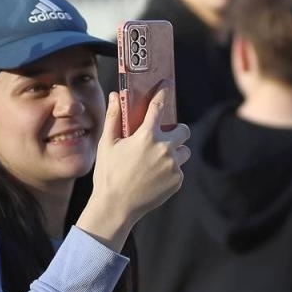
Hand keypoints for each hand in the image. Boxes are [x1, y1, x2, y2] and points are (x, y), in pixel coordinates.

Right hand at [76, 85, 190, 250]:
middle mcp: (164, 149)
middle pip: (183, 130)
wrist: (116, 207)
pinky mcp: (178, 181)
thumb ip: (114, 118)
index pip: (159, 107)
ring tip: (157, 160)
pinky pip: (179, 169)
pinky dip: (170, 170)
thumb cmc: (108, 175)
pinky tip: (154, 176)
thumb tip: (116, 95)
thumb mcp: (107, 144)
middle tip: (164, 136)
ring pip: (184, 151)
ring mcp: (173, 166)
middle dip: (176, 131)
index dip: (163, 93)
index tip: (167, 84)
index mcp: (146, 136)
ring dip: (175, 152)